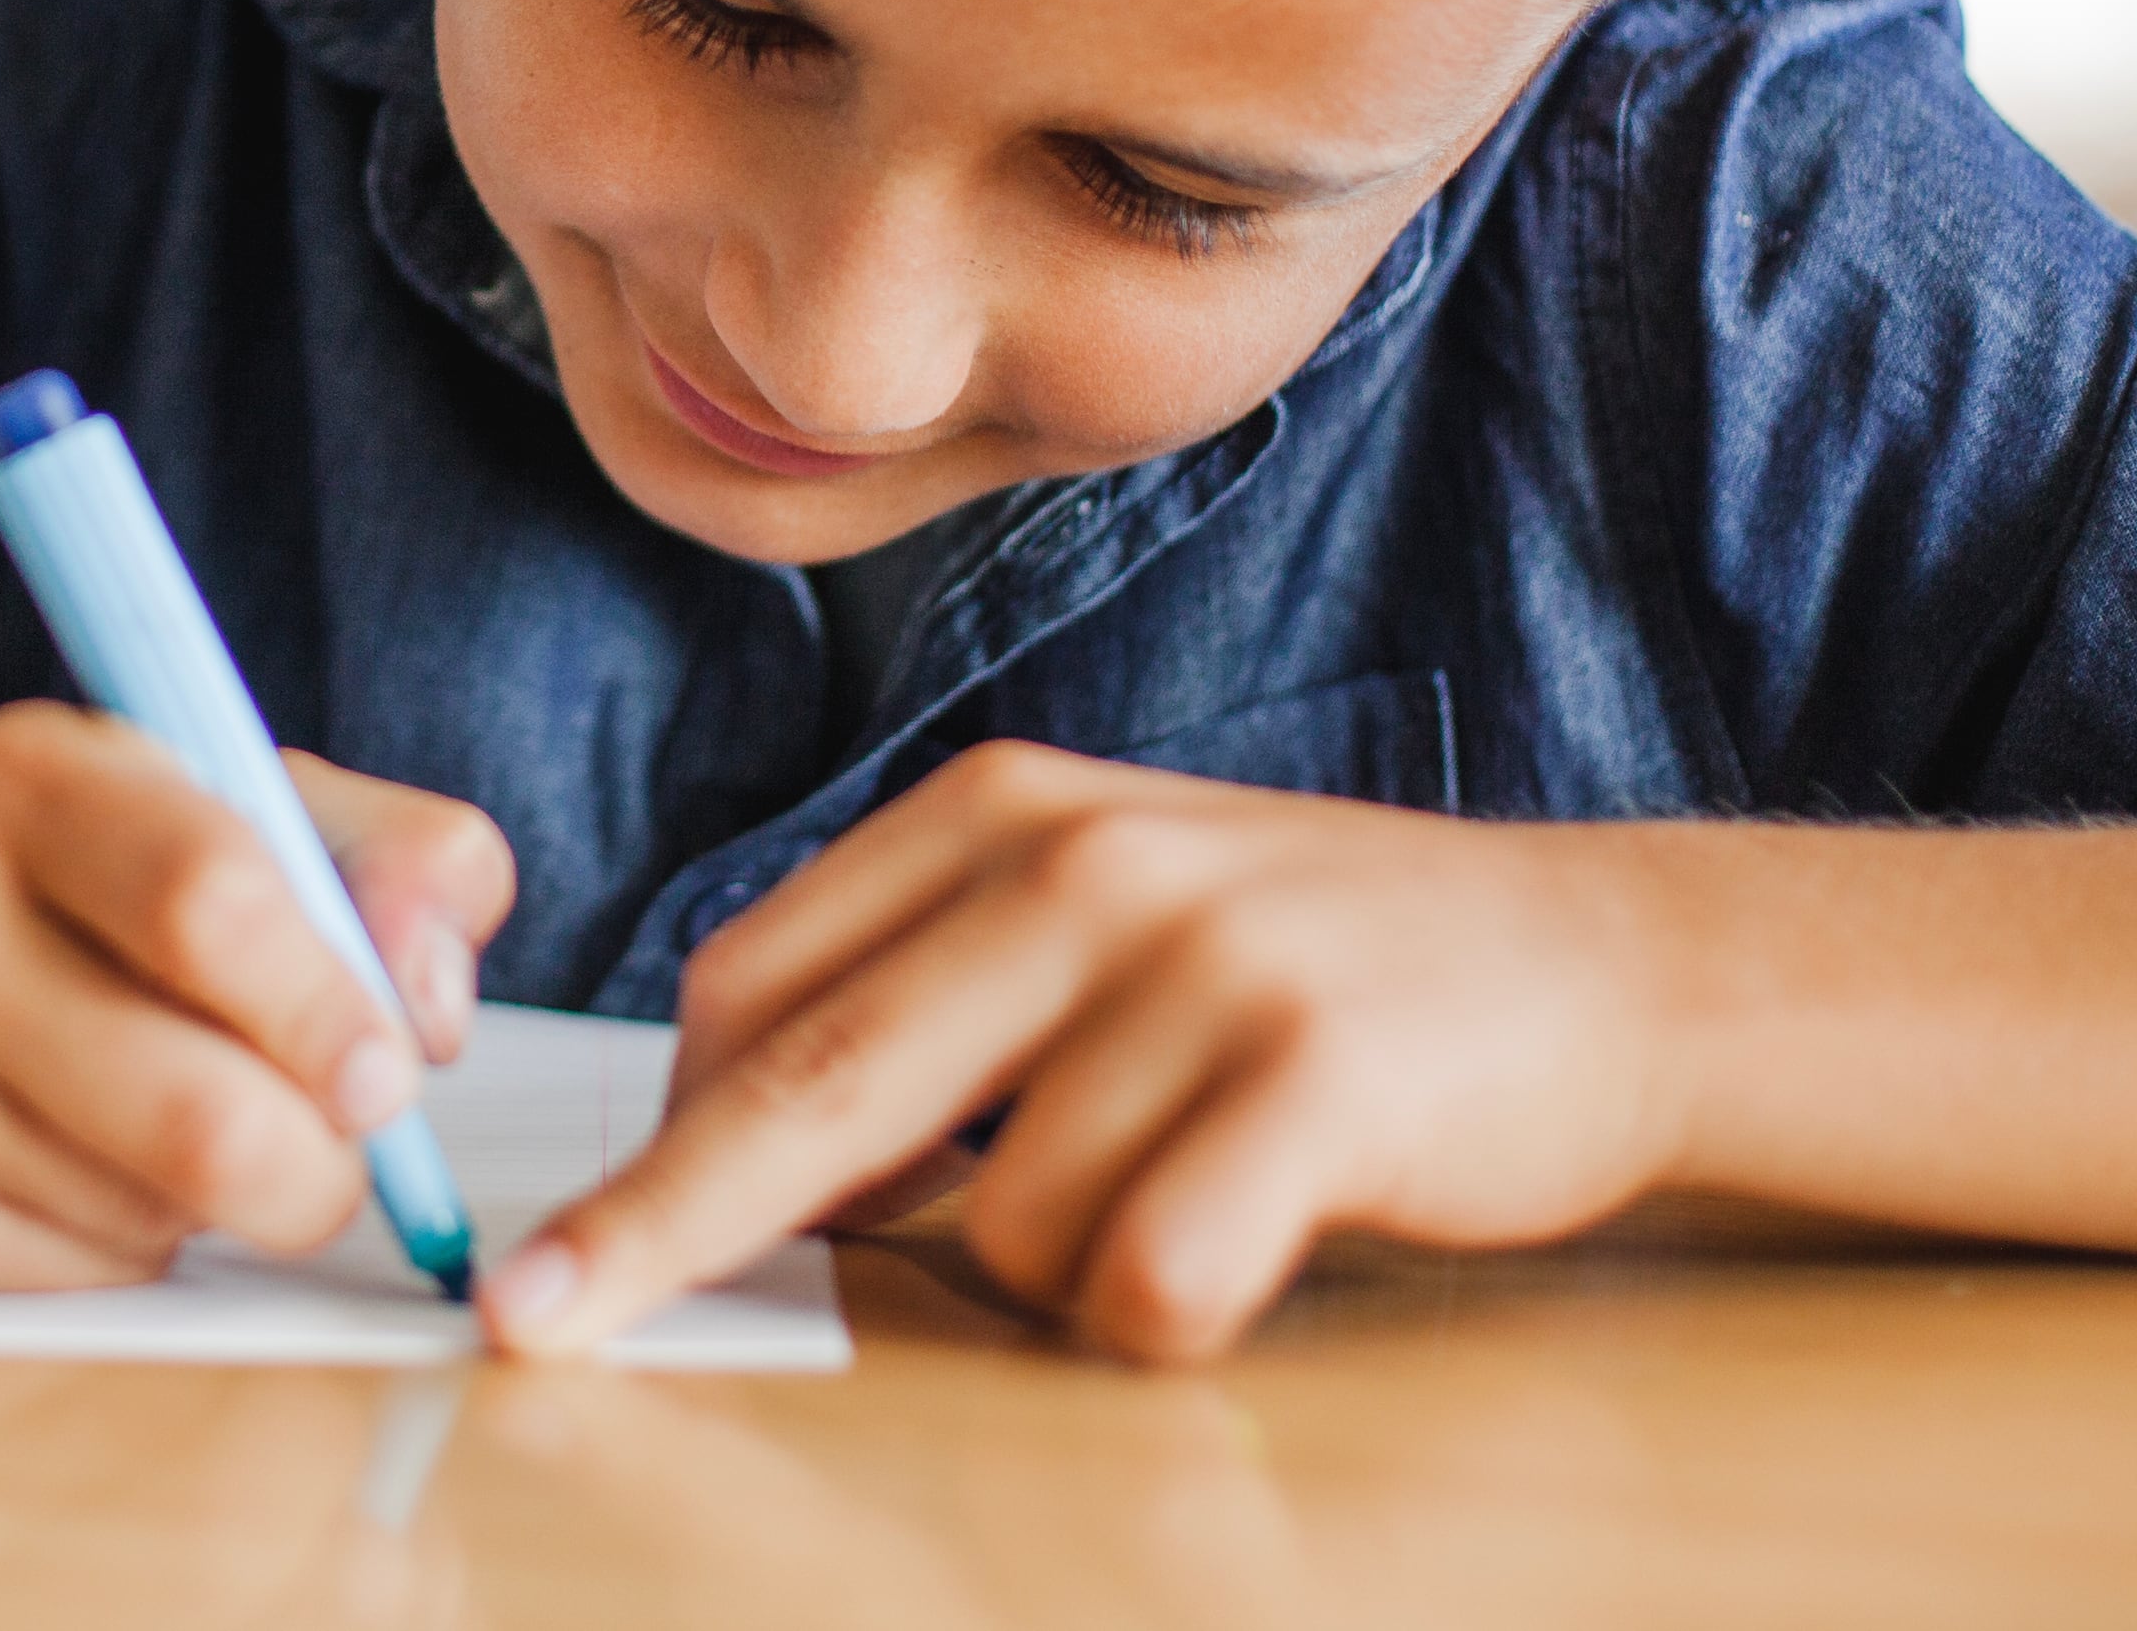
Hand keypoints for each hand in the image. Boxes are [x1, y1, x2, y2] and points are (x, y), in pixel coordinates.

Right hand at [0, 701, 515, 1289]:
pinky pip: (79, 1278)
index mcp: (29, 782)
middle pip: (201, 1115)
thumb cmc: (46, 869)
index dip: (331, 1009)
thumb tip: (436, 1008)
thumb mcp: (212, 794)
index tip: (389, 1068)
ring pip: (155, 1215)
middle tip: (332, 1142)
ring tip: (167, 1115)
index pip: (211, 903)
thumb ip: (384, 858)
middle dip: (316, 1165)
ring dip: (217, 1201)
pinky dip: (129, 1245)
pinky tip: (79, 1163)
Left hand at [485, 741, 1692, 1360]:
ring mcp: (1203, 964)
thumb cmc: (1309, 974)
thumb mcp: (1096, 917)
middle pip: (810, 1084)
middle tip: (537, 1322)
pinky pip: (1149, 1273)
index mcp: (998, 814)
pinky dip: (1164, 1312)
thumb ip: (927, 997)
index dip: (658, 1134)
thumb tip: (724, 1152)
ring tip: (1185, 1191)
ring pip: (1001, 1222)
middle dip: (661, 1223)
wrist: (1598, 966)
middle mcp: (1081, 865)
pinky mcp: (1318, 1077)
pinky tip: (1244, 1250)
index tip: (565, 1244)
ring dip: (1057, 1273)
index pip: (758, 984)